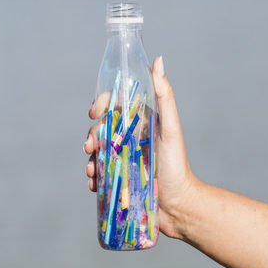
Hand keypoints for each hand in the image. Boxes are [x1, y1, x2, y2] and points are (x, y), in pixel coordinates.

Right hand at [83, 56, 199, 238]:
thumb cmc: (177, 166)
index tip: (94, 113)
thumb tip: (157, 61)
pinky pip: (98, 173)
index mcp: (141, 122)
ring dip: (89, 158)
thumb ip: (164, 96)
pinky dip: (93, 177)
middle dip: (91, 136)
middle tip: (90, 147)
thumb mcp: (171, 129)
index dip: (101, 105)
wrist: (178, 206)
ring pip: (96, 152)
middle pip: (101, 129)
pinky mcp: (118, 178)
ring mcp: (123, 158)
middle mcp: (130, 138)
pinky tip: (95, 183)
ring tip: (93, 171)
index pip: (115, 105)